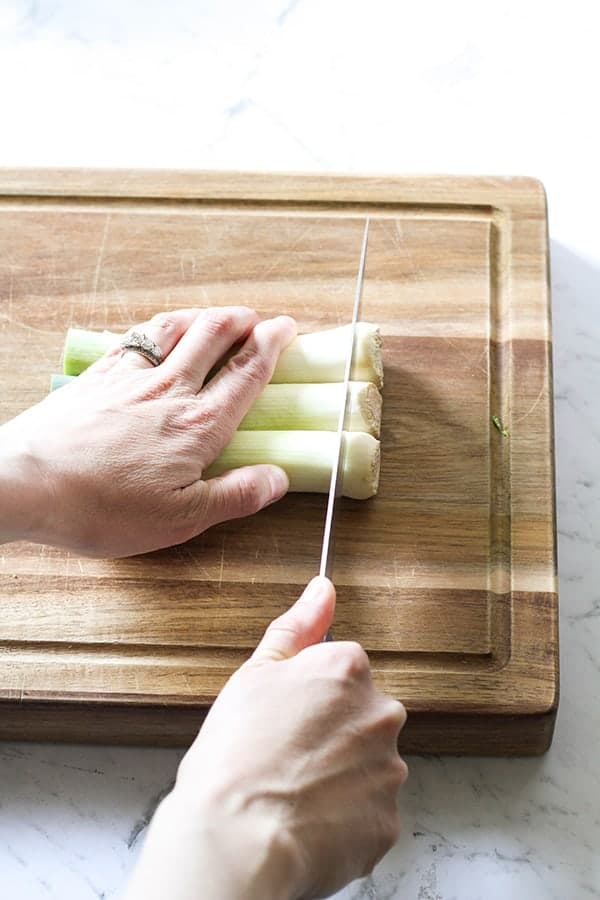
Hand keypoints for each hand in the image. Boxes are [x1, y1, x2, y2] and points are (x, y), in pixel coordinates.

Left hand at [0, 307, 295, 555]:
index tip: (286, 328)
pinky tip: (161, 331)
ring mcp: (131, 376)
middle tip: (261, 318)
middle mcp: (170, 390)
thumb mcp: (180, 519)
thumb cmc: (102, 508)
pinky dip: (161, 326)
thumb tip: (278, 478)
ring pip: (177, 328)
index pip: (246, 373)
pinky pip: (138, 336)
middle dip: (244, 321)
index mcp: (198, 426)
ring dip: (205, 315)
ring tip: (220, 315)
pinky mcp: (98, 375)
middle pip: (215, 337)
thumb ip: (234, 495)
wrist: (26, 483)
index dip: (271, 345)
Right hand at [124, 578, 407, 899]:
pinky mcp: (387, 822)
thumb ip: (297, 627)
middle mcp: (380, 714)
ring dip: (340, 777)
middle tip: (286, 758)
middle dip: (332, 734)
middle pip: (361, 717)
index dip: (309, 697)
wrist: (235, 840)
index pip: (343, 671)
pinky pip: (369, 813)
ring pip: (367, 766)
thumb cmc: (235, 757)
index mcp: (349, 671)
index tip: (286, 719)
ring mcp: (388, 770)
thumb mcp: (255, 675)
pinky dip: (345, 818)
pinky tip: (308, 821)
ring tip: (292, 794)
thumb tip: (322, 589)